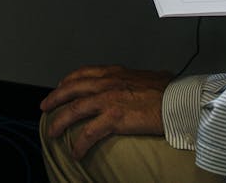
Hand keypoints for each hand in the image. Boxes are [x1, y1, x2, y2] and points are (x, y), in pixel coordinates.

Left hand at [39, 66, 169, 159]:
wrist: (179, 100)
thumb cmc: (170, 90)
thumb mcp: (149, 77)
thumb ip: (139, 79)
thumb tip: (148, 81)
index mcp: (115, 73)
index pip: (84, 73)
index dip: (68, 80)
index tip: (61, 86)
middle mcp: (108, 83)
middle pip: (72, 89)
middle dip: (55, 98)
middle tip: (45, 107)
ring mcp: (109, 100)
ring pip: (74, 110)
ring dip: (59, 121)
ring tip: (52, 132)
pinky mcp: (114, 118)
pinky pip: (89, 133)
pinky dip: (79, 143)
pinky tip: (75, 152)